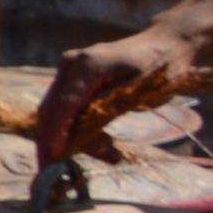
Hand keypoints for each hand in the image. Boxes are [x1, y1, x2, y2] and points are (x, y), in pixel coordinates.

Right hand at [37, 27, 194, 163]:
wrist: (165, 44)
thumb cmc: (160, 67)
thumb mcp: (140, 91)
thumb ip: (107, 109)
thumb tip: (81, 133)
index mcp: (87, 66)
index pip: (63, 105)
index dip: (56, 133)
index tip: (53, 158)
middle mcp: (70, 65)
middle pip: (51, 108)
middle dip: (48, 139)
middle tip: (49, 168)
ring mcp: (69, 69)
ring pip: (54, 109)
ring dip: (62, 136)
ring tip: (80, 158)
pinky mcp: (72, 77)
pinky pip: (64, 105)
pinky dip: (70, 126)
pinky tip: (88, 142)